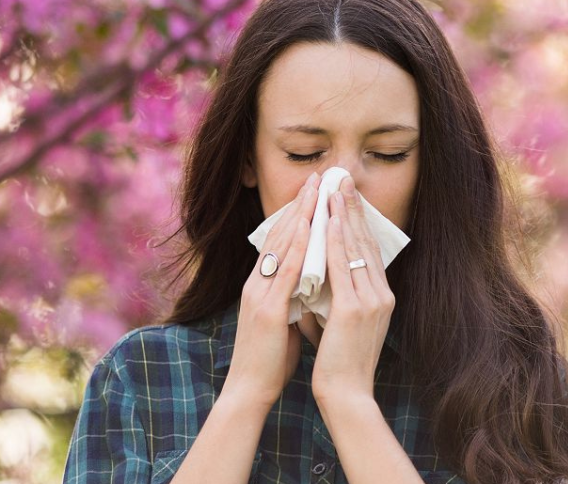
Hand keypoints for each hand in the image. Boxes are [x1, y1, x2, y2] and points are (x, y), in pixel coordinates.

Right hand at [222, 171, 319, 413]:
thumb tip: (311, 283)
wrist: (250, 390)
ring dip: (299, 216)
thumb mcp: (283, 319)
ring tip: (315, 191)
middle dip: (299, 205)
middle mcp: (256, 283)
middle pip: (278, 235)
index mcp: (261, 285)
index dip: (296, 214)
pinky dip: (297, 248)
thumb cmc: (270, 358)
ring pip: (280, 246)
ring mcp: (259, 294)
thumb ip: (292, 297)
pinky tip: (309, 229)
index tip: (313, 192)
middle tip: (317, 177)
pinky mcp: (267, 310)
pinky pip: (284, 272)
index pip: (279, 241)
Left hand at [311, 175, 395, 405]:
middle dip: (352, 208)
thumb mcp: (342, 323)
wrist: (346, 394)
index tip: (346, 195)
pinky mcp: (355, 309)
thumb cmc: (340, 362)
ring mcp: (371, 301)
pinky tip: (327, 221)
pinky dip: (334, 241)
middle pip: (365, 241)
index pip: (368, 250)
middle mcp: (382, 294)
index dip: (357, 220)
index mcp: (381, 297)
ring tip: (334, 188)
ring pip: (354, 248)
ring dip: (343, 215)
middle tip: (342, 178)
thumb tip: (320, 279)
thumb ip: (337, 298)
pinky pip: (343, 266)